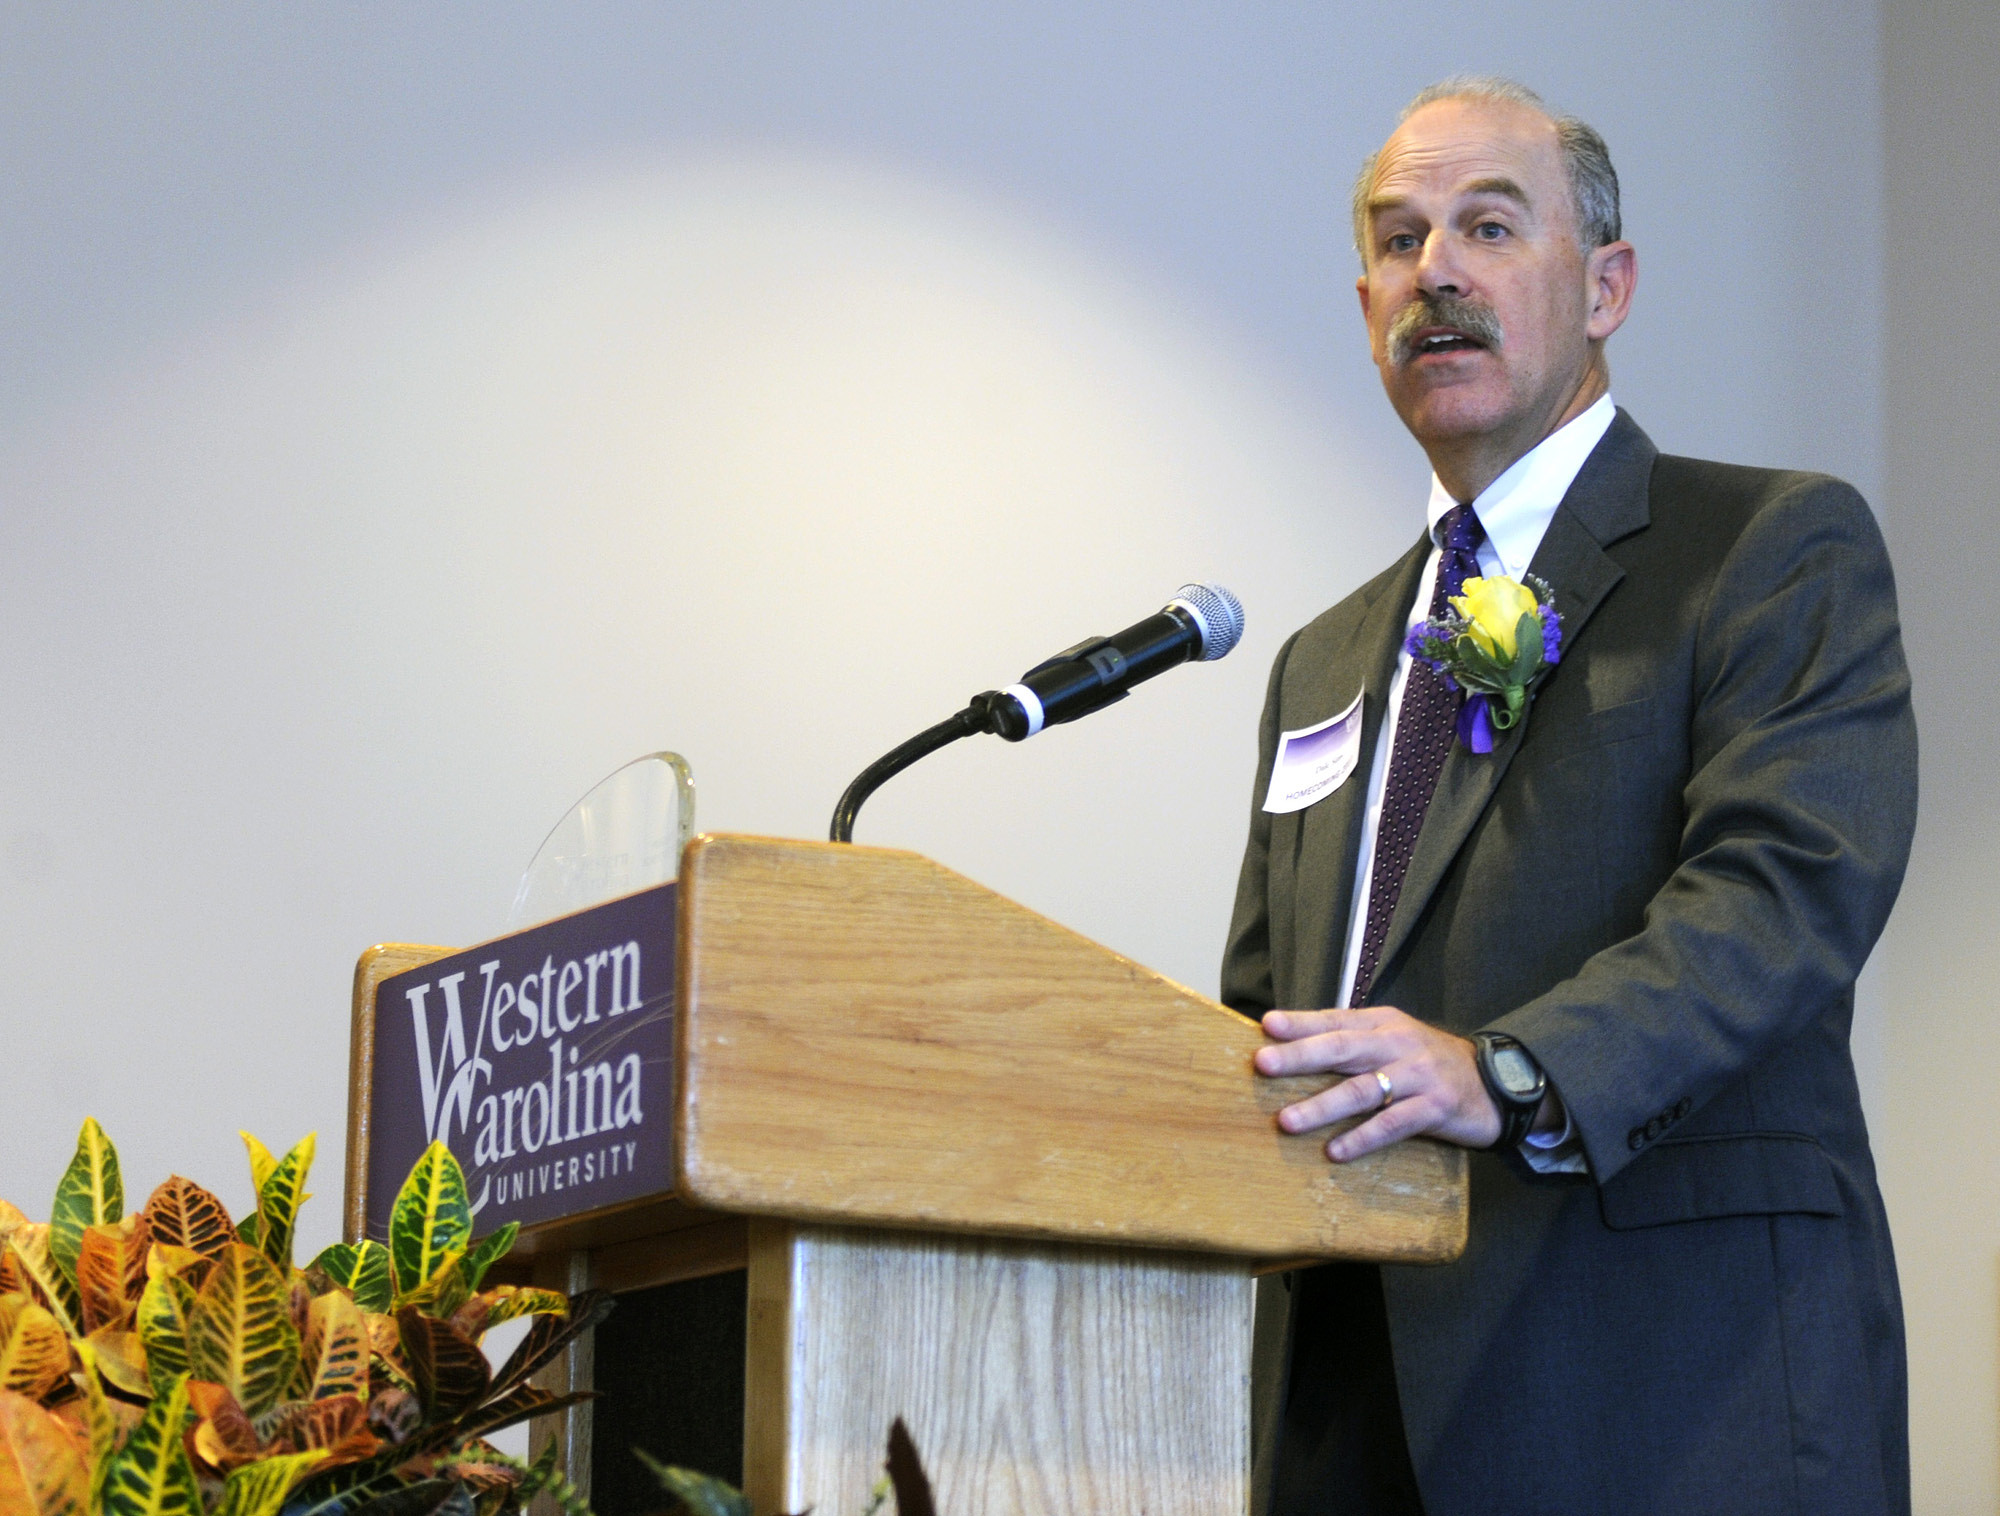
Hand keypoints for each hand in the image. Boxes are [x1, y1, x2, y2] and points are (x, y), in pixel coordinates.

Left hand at [1253, 1004, 1501, 1160]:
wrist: (1495, 1084)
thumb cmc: (1429, 1064)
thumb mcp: (1395, 1041)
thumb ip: (1354, 1041)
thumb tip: (1295, 1048)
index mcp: (1383, 1024)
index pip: (1335, 1020)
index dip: (1301, 1023)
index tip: (1267, 1025)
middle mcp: (1398, 1044)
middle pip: (1343, 1048)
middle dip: (1300, 1056)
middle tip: (1263, 1063)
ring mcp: (1417, 1076)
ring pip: (1362, 1089)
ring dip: (1322, 1106)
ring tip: (1287, 1121)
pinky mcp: (1434, 1108)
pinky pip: (1393, 1124)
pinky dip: (1362, 1138)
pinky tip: (1335, 1151)